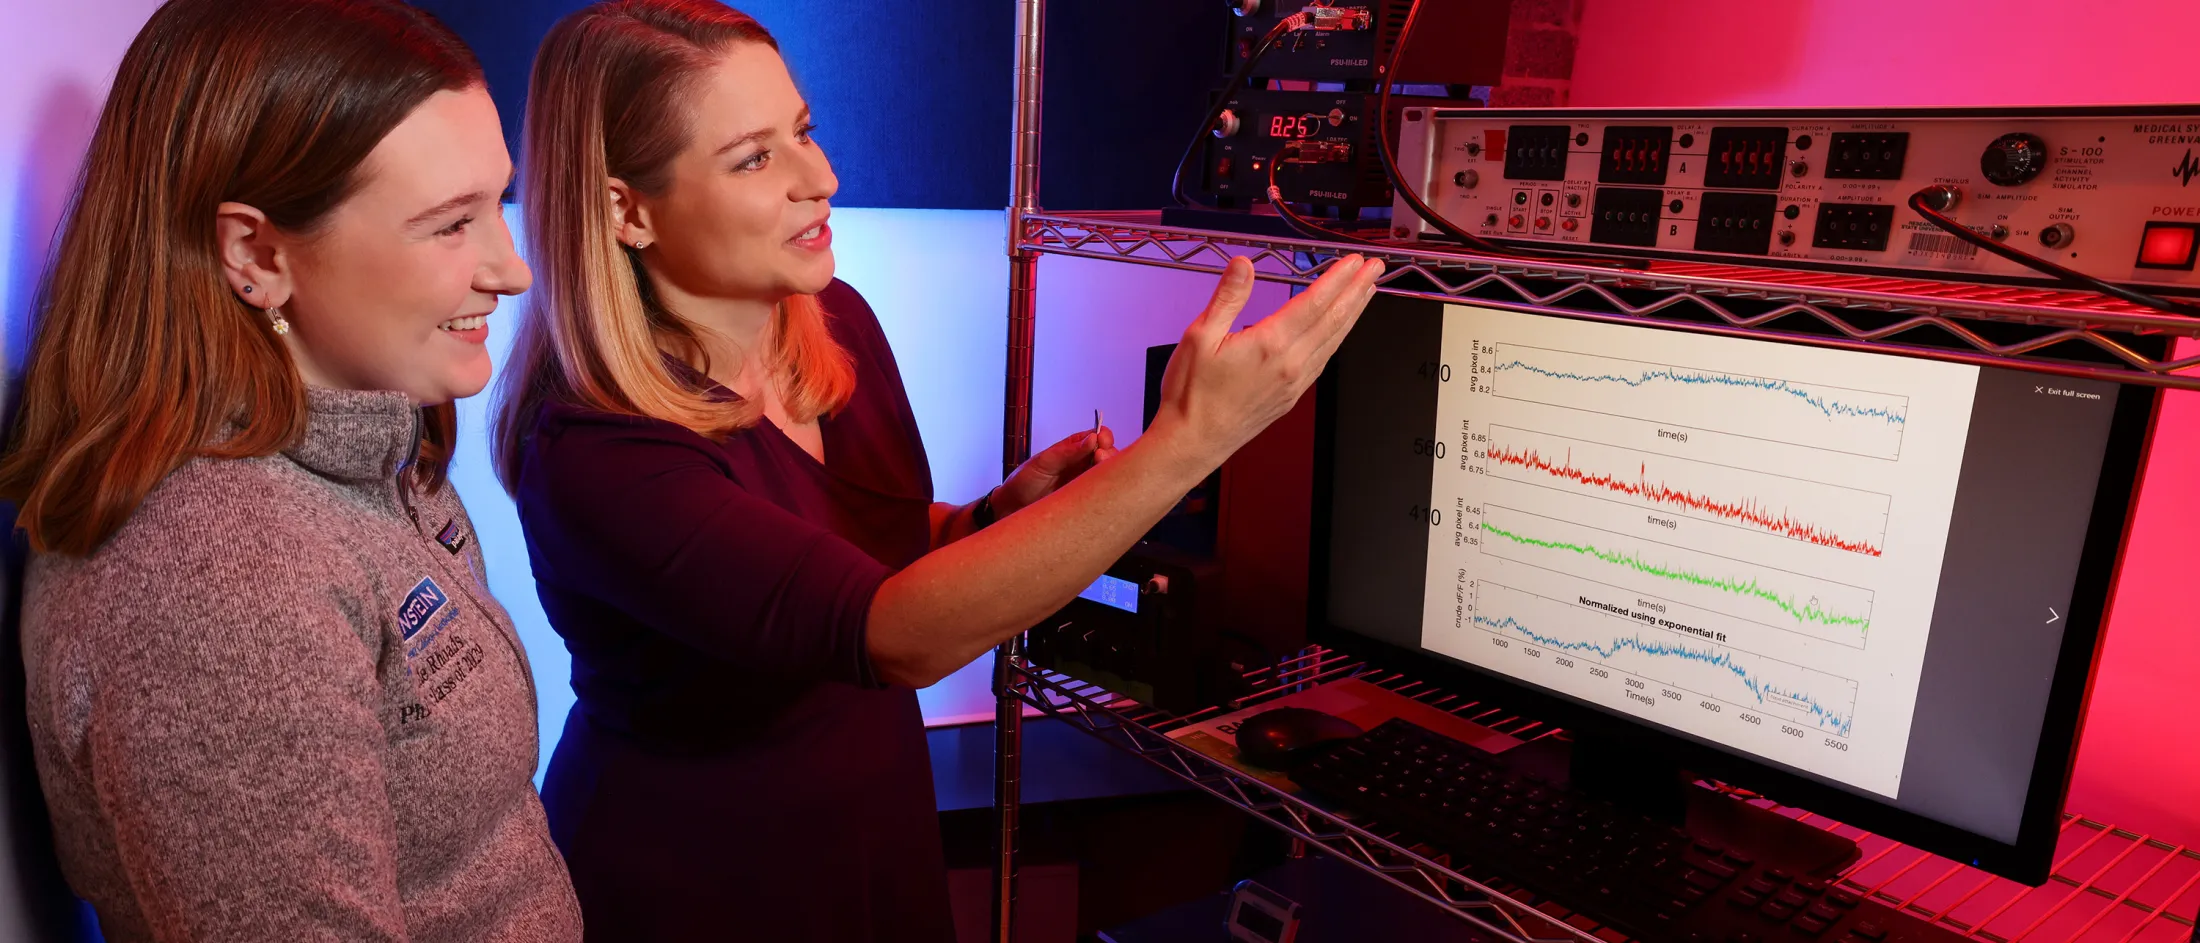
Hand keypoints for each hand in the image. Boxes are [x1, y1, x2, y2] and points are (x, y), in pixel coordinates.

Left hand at [995, 425, 1117, 516]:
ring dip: (1109, 470)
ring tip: (1099, 469)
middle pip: (1108, 454)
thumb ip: (1067, 452)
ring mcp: (1085, 481)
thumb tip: (1091, 438)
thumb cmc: (1023, 481)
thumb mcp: (1044, 462)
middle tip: (1099, 456)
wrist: (1012, 507)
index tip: (1101, 440)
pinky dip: (1106, 489)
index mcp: (1073, 448)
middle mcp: (1082, 463)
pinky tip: (1101, 488)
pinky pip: (1101, 493)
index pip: (1097, 436)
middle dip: (1109, 453)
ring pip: (1108, 473)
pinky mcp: (1085, 499)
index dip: (1103, 436)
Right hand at [1148, 254, 1384, 468]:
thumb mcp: (1198, 336)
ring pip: (1334, 340)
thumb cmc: (1192, 395)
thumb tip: (1243, 265)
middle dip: (1357, 290)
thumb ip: (1227, 298)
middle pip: (1334, 320)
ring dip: (1353, 313)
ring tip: (1366, 292)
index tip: (1354, 261)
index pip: (1315, 302)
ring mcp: (1295, 382)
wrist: (1193, 442)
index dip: (1338, 278)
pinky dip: (1338, 338)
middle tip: (1375, 269)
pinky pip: (1324, 360)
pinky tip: (1339, 330)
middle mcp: (1290, 364)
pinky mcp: (1292, 396)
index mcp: (1270, 345)